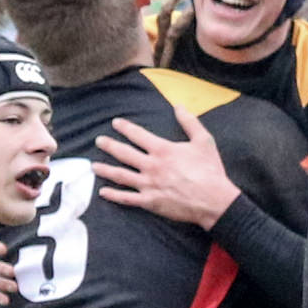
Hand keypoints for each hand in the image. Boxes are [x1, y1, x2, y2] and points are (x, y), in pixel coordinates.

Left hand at [95, 112, 240, 228]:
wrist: (214, 200)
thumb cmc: (210, 170)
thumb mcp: (203, 140)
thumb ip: (189, 122)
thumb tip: (178, 106)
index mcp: (162, 150)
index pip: (138, 135)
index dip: (125, 127)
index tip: (115, 123)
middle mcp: (151, 166)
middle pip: (124, 154)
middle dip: (109, 146)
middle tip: (98, 141)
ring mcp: (148, 185)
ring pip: (121, 176)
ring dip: (105, 170)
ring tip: (94, 165)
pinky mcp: (149, 202)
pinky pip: (127, 199)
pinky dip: (113, 195)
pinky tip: (103, 192)